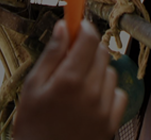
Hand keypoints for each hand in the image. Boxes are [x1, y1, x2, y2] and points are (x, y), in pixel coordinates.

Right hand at [14, 20, 126, 139]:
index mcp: (69, 80)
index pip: (89, 38)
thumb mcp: (33, 86)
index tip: (77, 27)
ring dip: (97, 71)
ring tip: (77, 85)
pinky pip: (118, 94)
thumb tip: (63, 27)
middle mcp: (91, 92)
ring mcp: (103, 108)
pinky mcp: (111, 123)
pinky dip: (107, 92)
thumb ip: (51, 54)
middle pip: (101, 51)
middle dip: (88, 49)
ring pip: (110, 71)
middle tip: (71, 60)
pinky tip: (90, 100)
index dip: (83, 28)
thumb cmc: (33, 124)